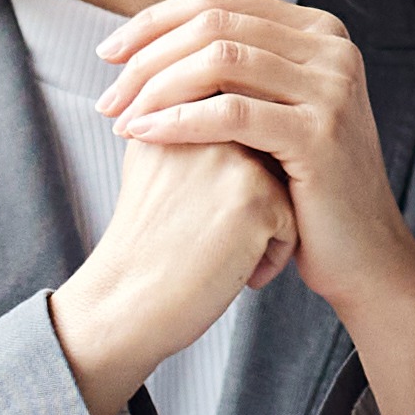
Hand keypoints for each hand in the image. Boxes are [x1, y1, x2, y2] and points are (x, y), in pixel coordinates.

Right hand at [49, 93, 300, 414]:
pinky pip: (291, 222)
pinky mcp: (256, 198)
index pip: (238, 127)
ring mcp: (232, 159)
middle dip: (249, 198)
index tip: (194, 214)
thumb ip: (189, 126)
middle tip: (202, 234)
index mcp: (176, 109)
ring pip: (283, 186)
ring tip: (214, 248)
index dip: (227, 182)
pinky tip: (231, 270)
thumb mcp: (153, 164)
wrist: (123, 305)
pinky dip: (271, 254)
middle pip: (264, 155)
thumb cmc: (144, 244)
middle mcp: (204, 124)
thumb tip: (243, 112)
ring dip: (262, 224)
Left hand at [113, 0, 414, 414]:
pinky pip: (233, 114)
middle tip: (107, 96)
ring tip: (119, 119)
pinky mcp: (321, 135)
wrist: (362, 255)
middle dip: (147, 55)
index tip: (108, 53)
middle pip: (215, 22)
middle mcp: (332, 48)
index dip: (155, 20)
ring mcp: (332, 89)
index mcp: (319, 31)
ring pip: (220, 60)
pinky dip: (178, 120)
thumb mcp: (275, 112)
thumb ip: (235, 69)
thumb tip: (147, 40)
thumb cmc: (303, 188)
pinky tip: (143, 136)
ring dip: (156, 86)